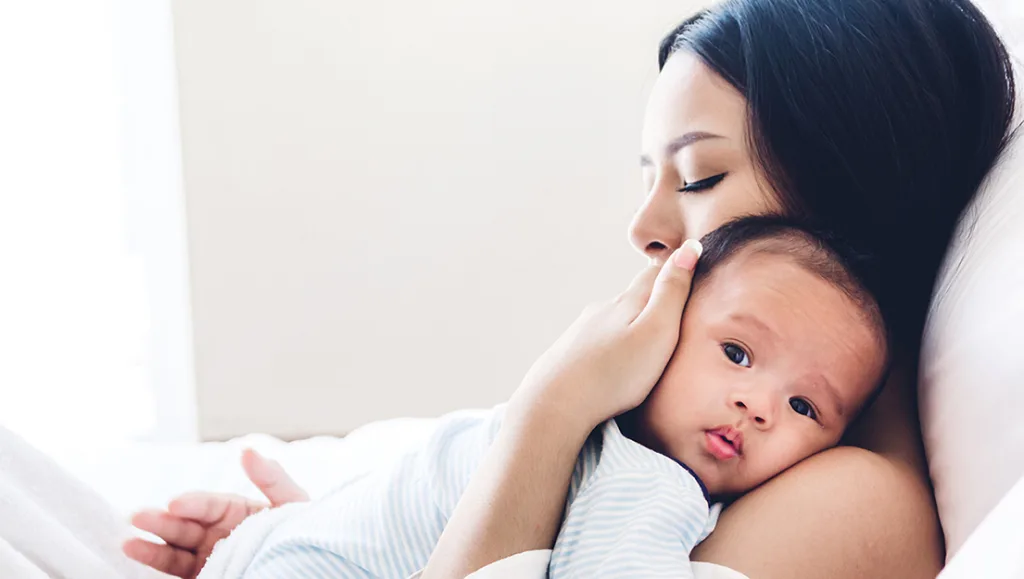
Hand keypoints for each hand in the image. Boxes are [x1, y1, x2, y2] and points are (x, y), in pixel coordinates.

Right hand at [123, 448, 308, 578]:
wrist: (310, 565)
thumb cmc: (301, 532)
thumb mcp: (292, 503)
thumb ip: (271, 479)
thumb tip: (247, 449)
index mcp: (236, 510)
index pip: (209, 505)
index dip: (192, 503)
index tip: (175, 503)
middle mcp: (217, 533)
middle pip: (186, 526)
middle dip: (161, 522)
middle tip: (136, 517)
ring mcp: (209, 557)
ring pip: (175, 551)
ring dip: (151, 546)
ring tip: (127, 542)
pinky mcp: (204, 577)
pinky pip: (177, 573)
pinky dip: (157, 566)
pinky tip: (138, 557)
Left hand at [509, 240, 701, 432]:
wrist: (556, 403)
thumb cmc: (614, 374)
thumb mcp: (656, 331)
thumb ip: (672, 292)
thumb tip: (689, 248)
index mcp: (627, 302)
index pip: (657, 274)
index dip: (677, 270)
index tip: (694, 267)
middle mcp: (603, 309)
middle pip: (635, 295)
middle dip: (655, 298)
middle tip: (676, 305)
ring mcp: (584, 330)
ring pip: (616, 318)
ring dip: (633, 323)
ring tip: (649, 339)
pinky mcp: (572, 352)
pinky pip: (600, 340)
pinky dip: (614, 344)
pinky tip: (617, 360)